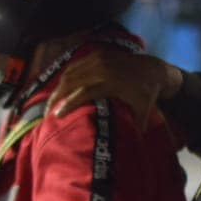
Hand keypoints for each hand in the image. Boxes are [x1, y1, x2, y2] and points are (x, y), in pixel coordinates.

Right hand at [47, 50, 182, 131]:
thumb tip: (131, 146)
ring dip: (58, 87)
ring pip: (70, 72)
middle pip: (71, 81)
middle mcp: (103, 68)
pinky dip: (65, 78)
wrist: (153, 70)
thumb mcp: (144, 111)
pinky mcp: (97, 54)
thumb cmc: (147, 95)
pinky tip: (59, 90)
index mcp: (113, 82)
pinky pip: (75, 66)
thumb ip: (136, 126)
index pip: (84, 93)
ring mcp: (99, 58)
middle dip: (56, 96)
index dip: (69, 104)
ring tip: (50, 103)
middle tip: (47, 112)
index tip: (56, 116)